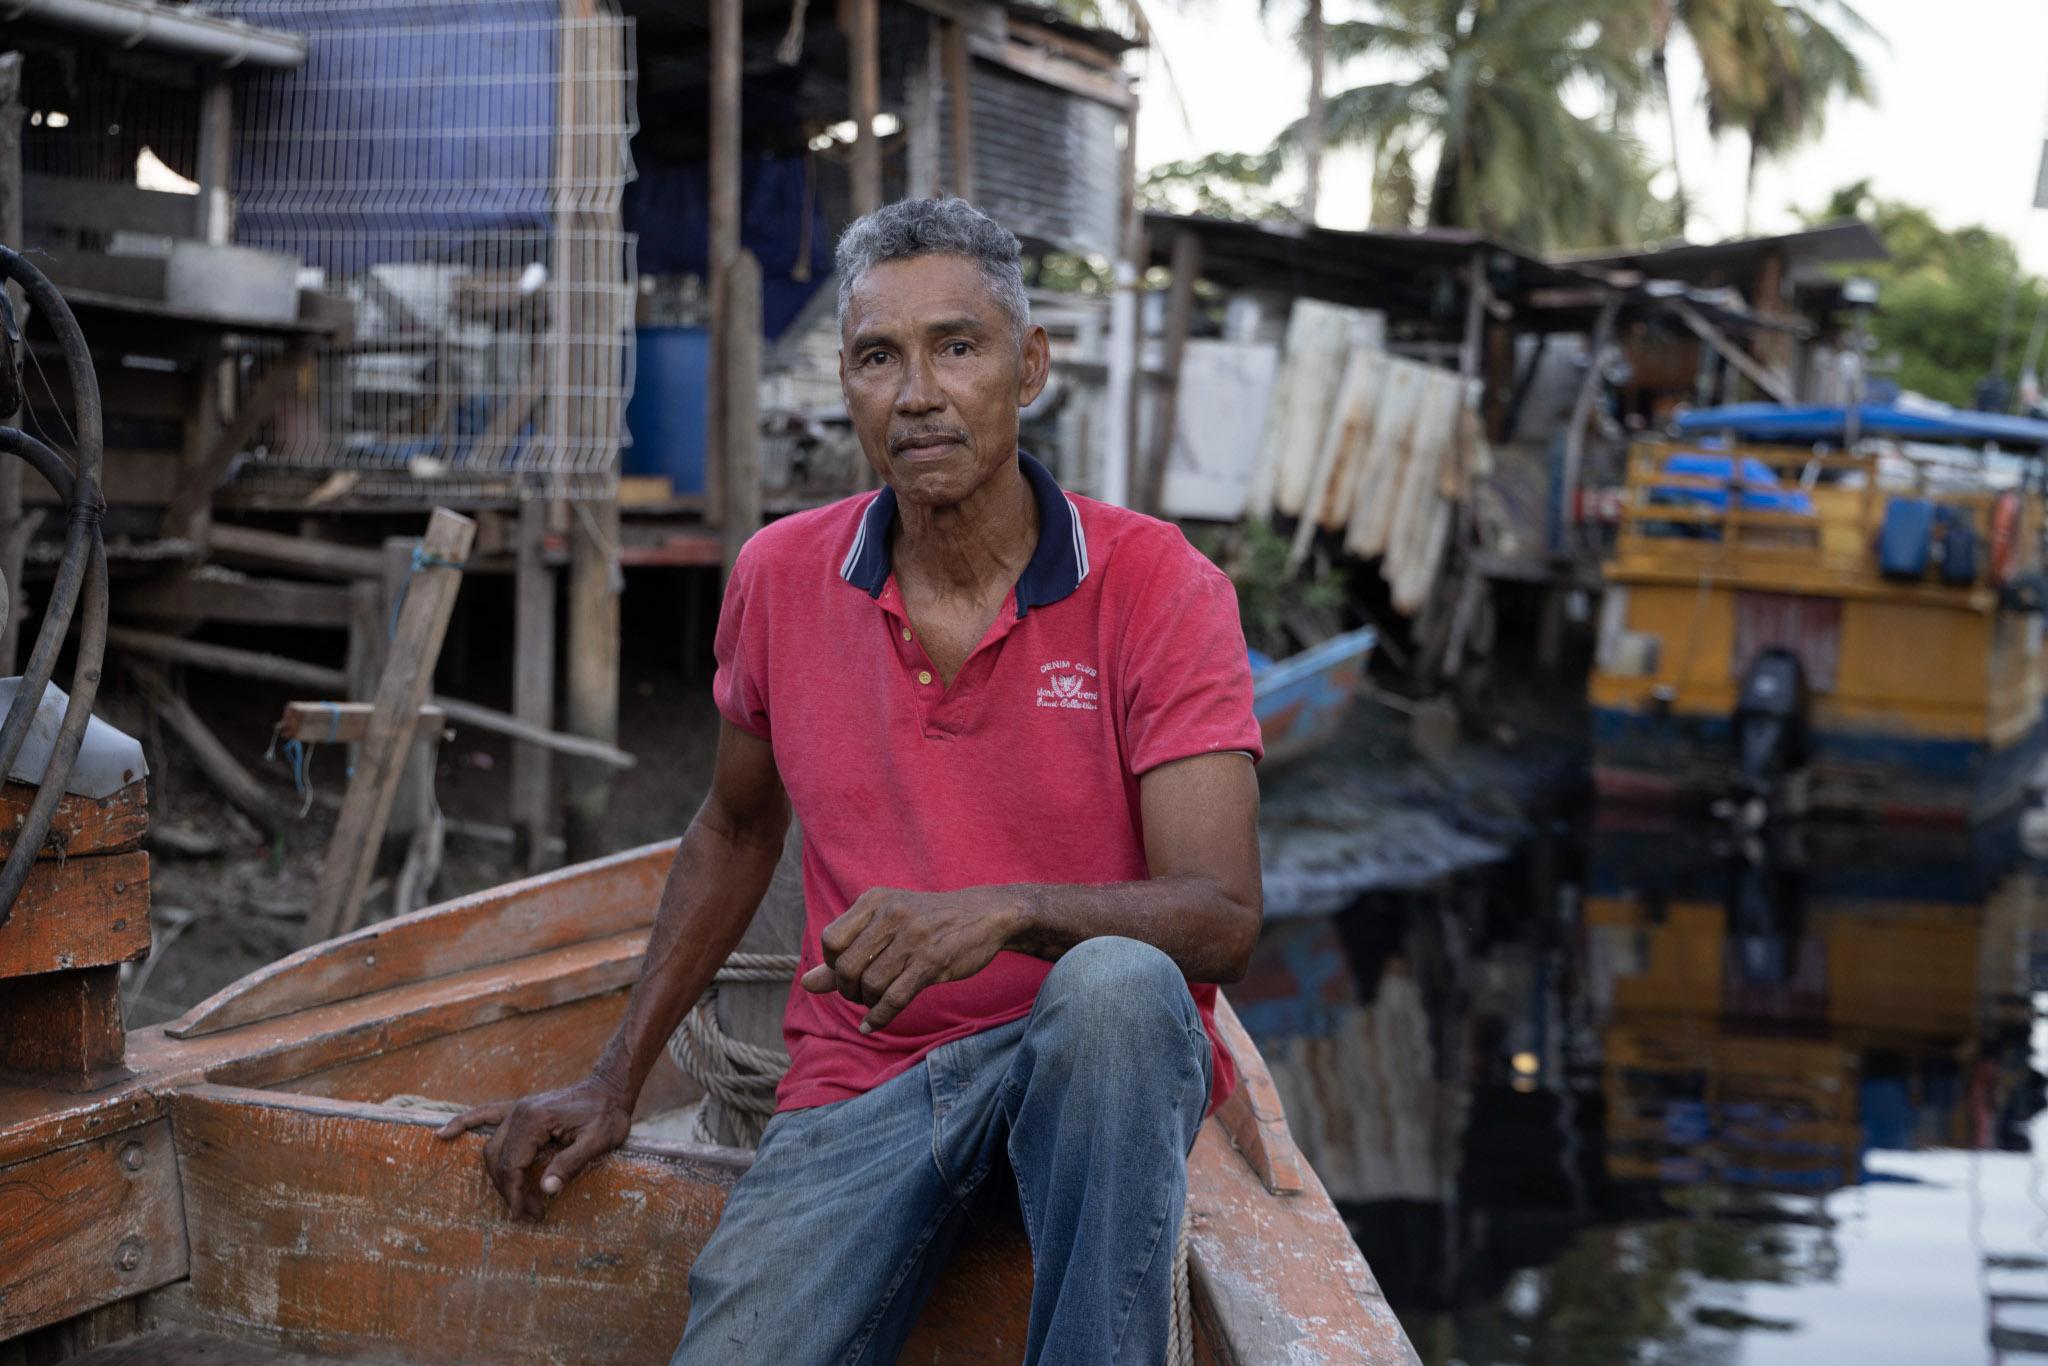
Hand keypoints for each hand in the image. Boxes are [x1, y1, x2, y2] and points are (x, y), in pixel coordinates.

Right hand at [434, 1075, 633, 1220]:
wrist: (609, 1089)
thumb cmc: (608, 1115)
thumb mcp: (599, 1141)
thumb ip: (571, 1164)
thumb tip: (547, 1190)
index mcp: (535, 1119)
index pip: (512, 1164)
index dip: (516, 1194)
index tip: (527, 1214)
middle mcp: (519, 1112)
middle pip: (498, 1160)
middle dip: (510, 1191)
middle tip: (530, 1213)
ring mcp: (516, 1108)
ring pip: (491, 1148)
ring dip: (499, 1176)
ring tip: (517, 1201)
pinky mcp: (518, 1109)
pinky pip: (484, 1115)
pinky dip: (463, 1123)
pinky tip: (442, 1134)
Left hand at [800, 886, 1027, 1032]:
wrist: (986, 915)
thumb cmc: (929, 922)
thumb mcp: (886, 926)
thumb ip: (846, 953)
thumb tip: (805, 984)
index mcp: (875, 900)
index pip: (830, 940)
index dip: (832, 965)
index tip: (848, 972)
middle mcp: (892, 915)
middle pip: (847, 967)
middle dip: (848, 989)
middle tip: (861, 993)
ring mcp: (913, 938)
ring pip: (870, 984)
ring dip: (867, 1003)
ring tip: (875, 1002)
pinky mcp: (933, 961)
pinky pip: (894, 998)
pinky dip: (879, 1017)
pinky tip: (873, 1024)